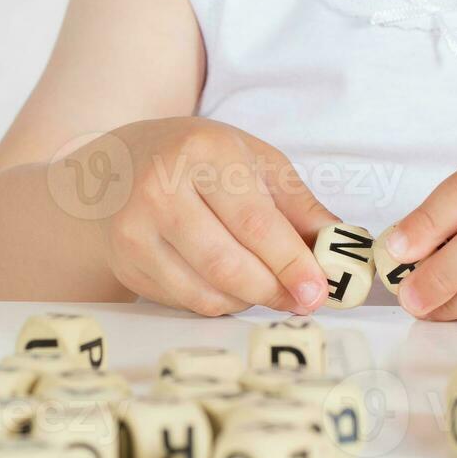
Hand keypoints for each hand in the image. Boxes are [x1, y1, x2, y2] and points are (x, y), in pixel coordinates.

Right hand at [94, 117, 334, 315]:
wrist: (115, 170)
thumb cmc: (195, 161)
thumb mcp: (252, 162)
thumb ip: (298, 206)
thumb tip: (341, 246)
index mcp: (201, 154)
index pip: (254, 222)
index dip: (290, 263)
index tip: (318, 290)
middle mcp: (160, 191)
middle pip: (228, 265)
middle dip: (274, 291)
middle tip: (303, 300)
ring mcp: (136, 233)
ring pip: (207, 294)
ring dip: (248, 300)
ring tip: (265, 285)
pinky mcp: (128, 267)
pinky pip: (187, 303)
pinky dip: (219, 303)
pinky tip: (229, 286)